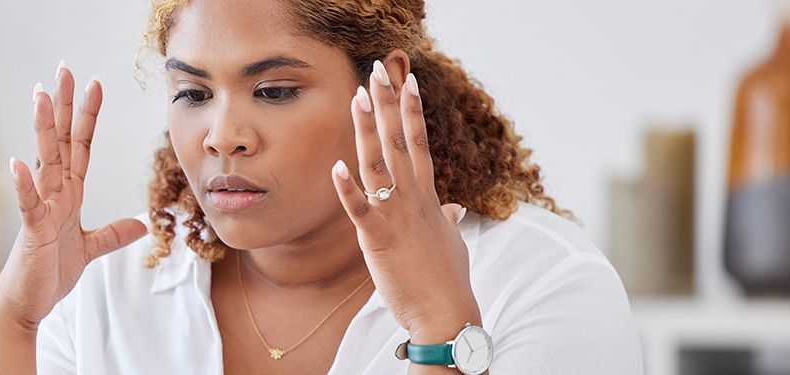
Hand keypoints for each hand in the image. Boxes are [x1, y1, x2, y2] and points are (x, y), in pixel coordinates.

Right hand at [0, 64, 147, 329]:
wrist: (25, 303)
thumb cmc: (49, 274)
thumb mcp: (90, 249)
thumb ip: (112, 234)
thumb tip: (140, 224)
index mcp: (68, 194)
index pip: (80, 145)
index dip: (87, 115)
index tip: (94, 83)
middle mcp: (53, 194)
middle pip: (61, 141)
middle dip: (65, 105)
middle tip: (65, 69)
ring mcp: (41, 209)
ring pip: (45, 162)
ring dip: (43, 130)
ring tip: (41, 96)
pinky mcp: (32, 231)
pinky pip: (28, 204)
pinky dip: (23, 185)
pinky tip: (17, 163)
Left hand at [330, 60, 479, 342]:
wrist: (446, 313)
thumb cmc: (448, 281)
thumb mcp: (450, 242)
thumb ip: (447, 218)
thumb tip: (453, 207)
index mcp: (428, 197)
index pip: (419, 143)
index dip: (411, 110)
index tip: (407, 79)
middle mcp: (414, 200)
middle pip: (399, 142)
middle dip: (388, 104)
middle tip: (379, 70)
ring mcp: (397, 217)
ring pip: (379, 165)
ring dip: (367, 131)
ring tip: (357, 98)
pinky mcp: (379, 240)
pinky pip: (360, 210)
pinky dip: (348, 189)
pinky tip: (336, 167)